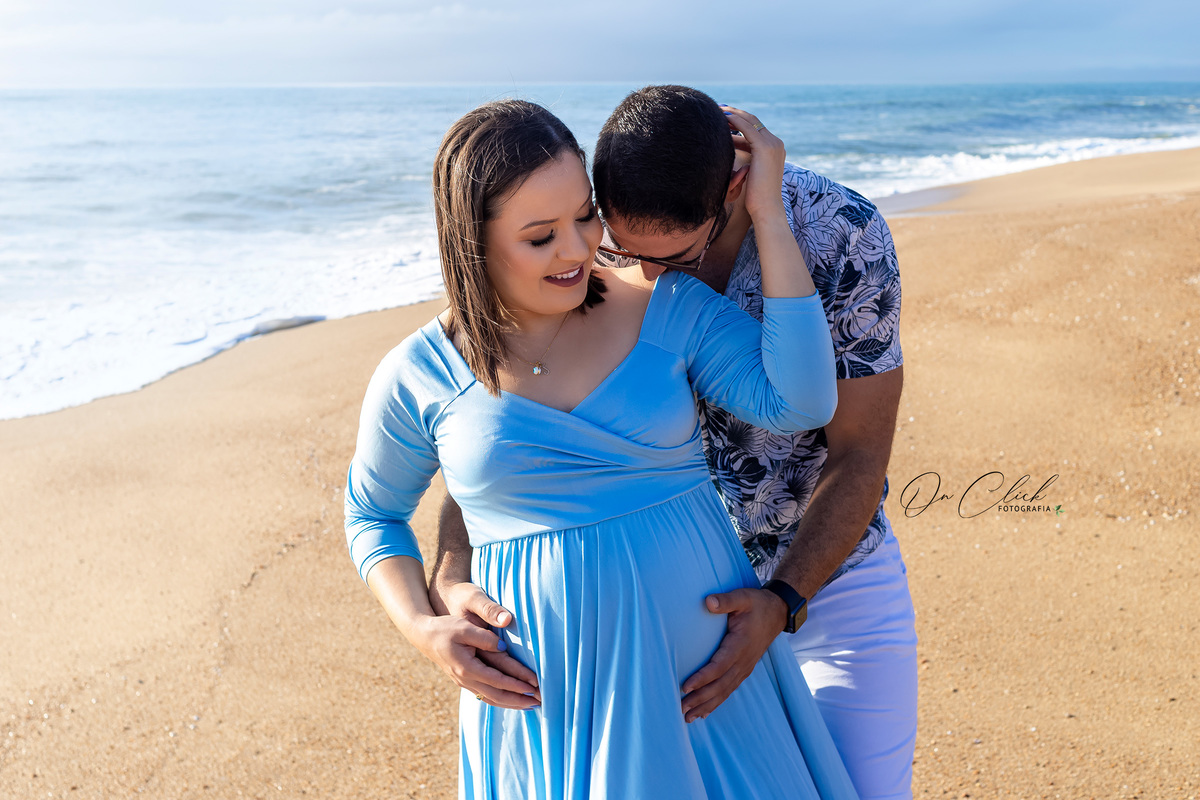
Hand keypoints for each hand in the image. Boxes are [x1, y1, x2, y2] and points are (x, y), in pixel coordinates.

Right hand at [428, 579, 541, 706]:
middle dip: (519, 700)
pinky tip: (510, 700)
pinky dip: (500, 700)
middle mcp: (465, 679)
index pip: (498, 680)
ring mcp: (464, 682)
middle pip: (497, 695)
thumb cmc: (445, 628)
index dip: (517, 684)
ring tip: (530, 705)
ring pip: (491, 698)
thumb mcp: (464, 627)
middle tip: (540, 702)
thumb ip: (484, 637)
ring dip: (511, 703)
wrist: (423, 635)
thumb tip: (502, 647)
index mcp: (467, 667)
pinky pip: (485, 695)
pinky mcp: (464, 680)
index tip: (535, 687)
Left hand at [680, 587, 787, 722]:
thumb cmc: (756, 604)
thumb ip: (725, 600)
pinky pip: (729, 689)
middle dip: (700, 699)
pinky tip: (704, 713)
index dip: (703, 678)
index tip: (685, 686)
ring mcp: (745, 667)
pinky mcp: (744, 670)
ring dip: (706, 705)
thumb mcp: (743, 597)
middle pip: (720, 685)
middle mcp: (743, 661)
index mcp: (741, 644)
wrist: (777, 612)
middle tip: (681, 709)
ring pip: (724, 691)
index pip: (719, 666)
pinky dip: (716, 702)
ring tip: (688, 718)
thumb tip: (708, 602)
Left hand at [719, 105, 787, 223]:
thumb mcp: (752, 173)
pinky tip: (722, 120)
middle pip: (754, 121)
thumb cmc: (756, 197)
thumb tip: (734, 152)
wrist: (767, 208)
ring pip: (750, 121)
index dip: (740, 121)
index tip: (725, 118)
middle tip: (719, 109)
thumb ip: (747, 160)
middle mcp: (776, 143)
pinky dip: (734, 121)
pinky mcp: (765, 148)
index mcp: (775, 148)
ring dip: (733, 115)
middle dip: (736, 114)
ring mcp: (772, 144)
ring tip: (717, 112)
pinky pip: (746, 128)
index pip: (756, 128)